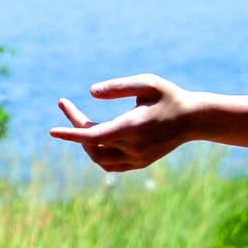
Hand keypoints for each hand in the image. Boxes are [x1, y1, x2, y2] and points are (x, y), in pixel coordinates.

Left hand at [48, 74, 195, 170]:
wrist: (195, 119)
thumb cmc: (170, 97)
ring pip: (100, 159)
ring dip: (87, 143)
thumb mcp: (147, 83)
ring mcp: (138, 158)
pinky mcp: (141, 163)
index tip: (52, 131)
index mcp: (134, 128)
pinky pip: (111, 164)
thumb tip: (91, 92)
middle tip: (68, 106)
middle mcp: (134, 147)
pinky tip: (96, 136)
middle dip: (77, 127)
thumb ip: (118, 86)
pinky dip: (99, 153)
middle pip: (92, 145)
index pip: (94, 136)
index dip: (72, 133)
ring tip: (84, 121)